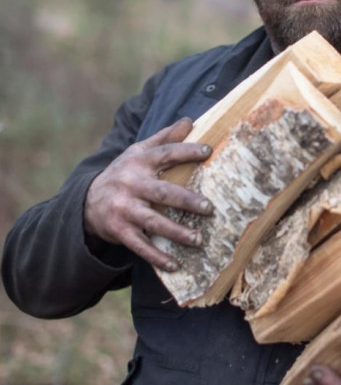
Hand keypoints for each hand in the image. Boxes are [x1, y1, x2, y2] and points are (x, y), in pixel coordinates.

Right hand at [84, 118, 213, 269]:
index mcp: (138, 162)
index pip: (165, 154)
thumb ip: (164, 138)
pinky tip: (175, 264)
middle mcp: (131, 184)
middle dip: (186, 200)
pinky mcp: (120, 231)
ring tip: (198, 239)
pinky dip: (157, 257)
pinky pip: (140, 246)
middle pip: (162, 193)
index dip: (186, 151)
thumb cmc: (124, 174)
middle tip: (209, 208)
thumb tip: (191, 120)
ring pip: (152, 222)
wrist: (86, 201)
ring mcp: (124, 209)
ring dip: (176, 232)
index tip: (208, 150)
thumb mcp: (138, 152)